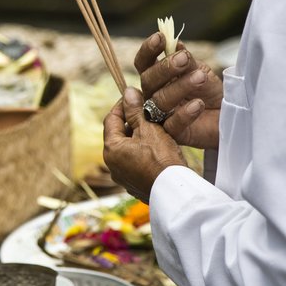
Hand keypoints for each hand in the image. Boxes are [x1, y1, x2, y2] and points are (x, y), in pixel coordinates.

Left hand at [103, 87, 186, 202]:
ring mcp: (122, 176)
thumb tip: (128, 92)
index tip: (134, 97)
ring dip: (137, 137)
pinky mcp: (134, 185)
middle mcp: (112, 164)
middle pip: (118, 135)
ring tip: (154, 127)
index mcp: (111, 149)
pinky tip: (157, 148)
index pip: (111, 119)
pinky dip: (142, 152)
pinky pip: (134, 162)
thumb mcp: (149, 129)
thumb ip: (136, 111)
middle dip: (131, 121)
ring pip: (127, 149)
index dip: (122, 105)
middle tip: (146, 111)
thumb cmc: (161, 159)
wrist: (175, 192)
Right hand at [134, 33, 222, 148]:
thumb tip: (174, 43)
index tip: (160, 37)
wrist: (228, 115)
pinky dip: (184, 113)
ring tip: (200, 78)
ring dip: (179, 87)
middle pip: (147, 80)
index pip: (143, 63)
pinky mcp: (171, 134)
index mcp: (156, 77)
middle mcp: (152, 95)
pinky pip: (172, 124)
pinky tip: (198, 104)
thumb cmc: (210, 91)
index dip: (148, 50)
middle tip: (184, 59)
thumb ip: (187, 61)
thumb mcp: (200, 71)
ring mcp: (159, 115)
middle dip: (165, 68)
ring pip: (158, 101)